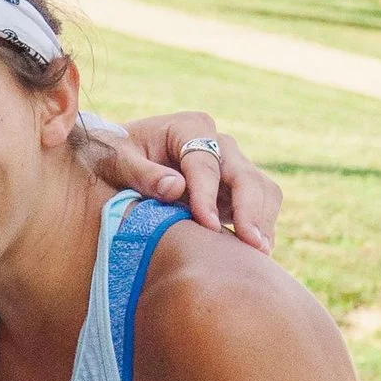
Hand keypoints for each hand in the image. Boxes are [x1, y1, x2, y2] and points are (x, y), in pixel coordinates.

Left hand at [87, 113, 279, 250]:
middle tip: (251, 244)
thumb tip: (175, 187)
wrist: (122, 156)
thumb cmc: (117, 155)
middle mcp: (219, 143)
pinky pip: (260, 205)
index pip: (205, 163)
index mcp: (190, 127)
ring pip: (261, 190)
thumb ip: (142, 173)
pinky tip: (255, 252)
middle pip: (245, 176)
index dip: (207, 194)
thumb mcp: (118, 160)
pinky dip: (261, 227)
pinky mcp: (236, 189)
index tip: (206, 223)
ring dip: (262, 221)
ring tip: (258, 253)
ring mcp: (232, 165)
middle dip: (250, 210)